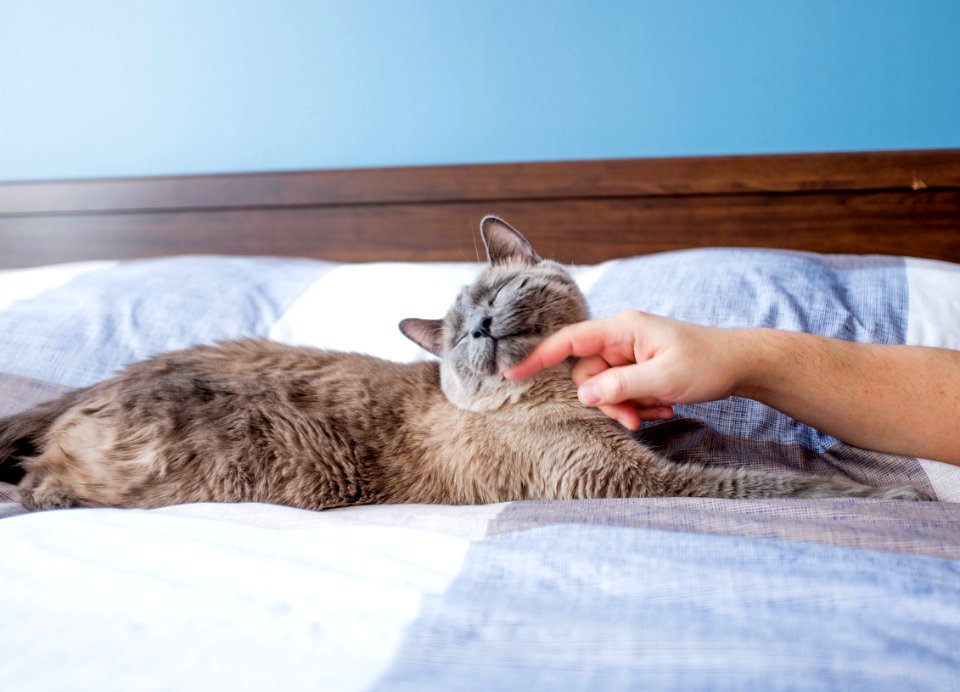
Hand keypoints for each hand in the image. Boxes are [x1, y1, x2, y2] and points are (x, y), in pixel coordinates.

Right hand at [505, 311, 747, 429]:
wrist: (742, 363)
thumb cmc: (708, 363)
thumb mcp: (663, 378)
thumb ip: (620, 387)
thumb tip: (584, 396)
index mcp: (622, 328)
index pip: (569, 341)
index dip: (539, 357)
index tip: (512, 374)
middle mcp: (620, 338)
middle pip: (588, 374)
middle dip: (608, 401)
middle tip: (638, 418)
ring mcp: (629, 353)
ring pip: (605, 388)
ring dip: (628, 405)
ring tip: (660, 409)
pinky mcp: (639, 368)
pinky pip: (623, 391)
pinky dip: (639, 404)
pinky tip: (665, 405)